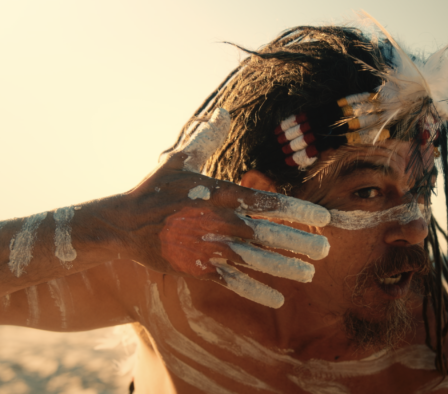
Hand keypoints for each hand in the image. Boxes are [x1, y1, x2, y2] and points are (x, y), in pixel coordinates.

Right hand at [112, 109, 329, 307]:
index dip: (296, 210)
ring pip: (253, 261)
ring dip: (283, 268)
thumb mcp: (180, 159)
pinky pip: (230, 281)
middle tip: (325, 250)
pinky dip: (254, 290)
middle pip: (265, 234)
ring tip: (310, 274)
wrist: (121, 224)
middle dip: (297, 242)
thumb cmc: (155, 189)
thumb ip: (206, 138)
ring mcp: (207, 247)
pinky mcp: (196, 268)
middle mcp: (217, 222)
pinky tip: (277, 300)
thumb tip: (223, 112)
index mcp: (218, 194)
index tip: (323, 217)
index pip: (265, 202)